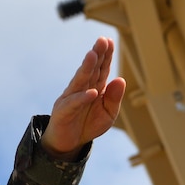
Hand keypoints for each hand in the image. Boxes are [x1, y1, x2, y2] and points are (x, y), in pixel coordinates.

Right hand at [41, 36, 125, 154]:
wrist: (68, 143)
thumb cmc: (88, 125)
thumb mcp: (108, 114)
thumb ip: (114, 98)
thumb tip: (121, 80)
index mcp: (94, 87)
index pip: (101, 68)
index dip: (105, 55)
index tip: (110, 41)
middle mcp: (81, 88)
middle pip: (90, 70)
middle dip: (96, 55)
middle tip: (102, 41)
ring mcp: (70, 98)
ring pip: (80, 81)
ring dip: (86, 68)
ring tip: (92, 55)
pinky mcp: (63, 111)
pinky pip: (74, 103)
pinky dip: (83, 98)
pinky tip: (92, 92)